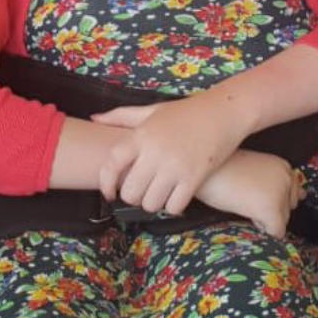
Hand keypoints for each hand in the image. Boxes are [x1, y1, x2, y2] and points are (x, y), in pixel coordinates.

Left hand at [92, 90, 249, 215]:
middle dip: (133, 196)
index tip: (108, 193)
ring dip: (152, 203)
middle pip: (131, 191)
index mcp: (141, 135)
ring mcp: (174, 167)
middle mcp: (155, 152)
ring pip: (151, 203)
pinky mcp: (194, 178)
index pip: (112, 163)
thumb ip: (122, 116)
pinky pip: (174, 206)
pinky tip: (175, 198)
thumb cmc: (185, 112)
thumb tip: (94, 118)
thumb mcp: (152, 110)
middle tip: (141, 192)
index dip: (105, 182)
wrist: (223, 112)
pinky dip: (172, 207)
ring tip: (158, 195)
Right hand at [195, 149, 302, 238]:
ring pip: (282, 221)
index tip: (252, 188)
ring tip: (241, 199)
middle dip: (268, 208)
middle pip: (288, 209)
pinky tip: (243, 208)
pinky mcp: (271, 209)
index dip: (269, 197)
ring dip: (262, 217)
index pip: (292, 195)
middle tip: (244, 194)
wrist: (201, 170)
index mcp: (283, 166)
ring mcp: (281, 194)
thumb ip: (276, 180)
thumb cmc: (221, 170)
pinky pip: (276, 233)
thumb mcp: (253, 170)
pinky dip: (261, 228)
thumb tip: (303, 196)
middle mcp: (287, 178)